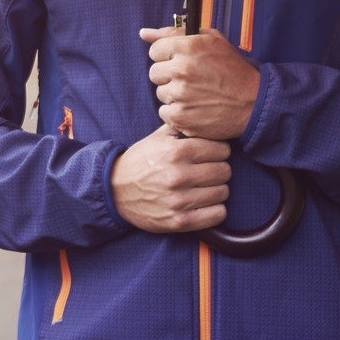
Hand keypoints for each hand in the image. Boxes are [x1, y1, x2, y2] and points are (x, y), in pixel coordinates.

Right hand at [110, 124, 231, 233]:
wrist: (114, 190)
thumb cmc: (140, 162)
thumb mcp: (157, 138)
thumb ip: (181, 126)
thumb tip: (205, 118)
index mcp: (176, 151)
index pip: (221, 149)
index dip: (219, 151)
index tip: (212, 155)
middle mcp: (178, 175)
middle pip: (224, 171)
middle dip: (220, 169)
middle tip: (209, 171)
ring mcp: (179, 200)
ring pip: (223, 192)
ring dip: (217, 190)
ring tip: (206, 187)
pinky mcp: (178, 221)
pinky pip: (216, 215)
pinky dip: (216, 210)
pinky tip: (206, 204)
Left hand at [143, 25, 259, 139]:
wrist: (254, 102)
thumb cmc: (233, 69)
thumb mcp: (211, 40)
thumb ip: (175, 33)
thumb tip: (144, 33)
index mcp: (189, 47)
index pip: (155, 50)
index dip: (168, 56)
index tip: (182, 62)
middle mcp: (182, 69)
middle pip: (154, 72)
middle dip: (169, 75)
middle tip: (191, 80)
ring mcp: (180, 95)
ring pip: (160, 93)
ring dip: (174, 95)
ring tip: (196, 94)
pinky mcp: (180, 117)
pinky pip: (164, 112)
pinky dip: (177, 112)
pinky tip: (195, 108)